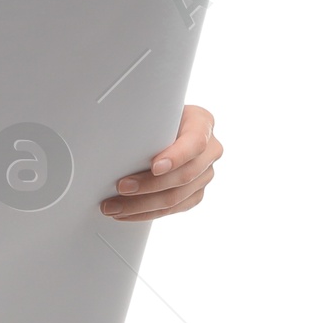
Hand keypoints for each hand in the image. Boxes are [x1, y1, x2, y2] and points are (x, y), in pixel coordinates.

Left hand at [101, 103, 219, 220]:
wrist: (169, 125)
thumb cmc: (158, 115)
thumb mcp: (157, 109)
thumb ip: (147, 118)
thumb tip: (111, 130)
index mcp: (203, 123)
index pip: (195, 143)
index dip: (176, 157)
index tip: (154, 167)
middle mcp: (210, 150)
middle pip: (184, 175)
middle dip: (149, 185)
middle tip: (121, 187)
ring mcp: (205, 174)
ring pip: (177, 197)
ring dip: (142, 205)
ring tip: (115, 207)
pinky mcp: (195, 193)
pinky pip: (173, 209)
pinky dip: (147, 213)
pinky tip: (127, 213)